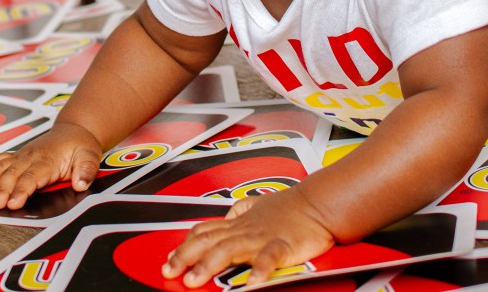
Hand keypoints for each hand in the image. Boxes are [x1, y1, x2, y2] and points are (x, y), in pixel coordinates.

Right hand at [0, 122, 102, 209]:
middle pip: (11, 174)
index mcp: (48, 159)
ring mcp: (21, 155)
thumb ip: (86, 171)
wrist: (74, 130)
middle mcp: (30, 156)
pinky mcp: (16, 156)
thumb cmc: (81, 146)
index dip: (21, 190)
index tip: (12, 204)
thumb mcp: (91, 156)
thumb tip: (80, 184)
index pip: (32, 177)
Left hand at [161, 188, 334, 287]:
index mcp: (239, 222)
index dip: (184, 246)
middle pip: (208, 241)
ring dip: (209, 264)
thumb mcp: (259, 205)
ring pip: (229, 249)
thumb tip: (228, 214)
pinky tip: (250, 284)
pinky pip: (268, 257)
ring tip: (195, 280)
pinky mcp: (283, 245)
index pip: (204, 231)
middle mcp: (245, 229)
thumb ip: (241, 211)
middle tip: (170, 272)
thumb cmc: (291, 207)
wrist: (318, 203)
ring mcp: (262, 237)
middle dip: (186, 257)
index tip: (168, 259)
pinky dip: (258, 270)